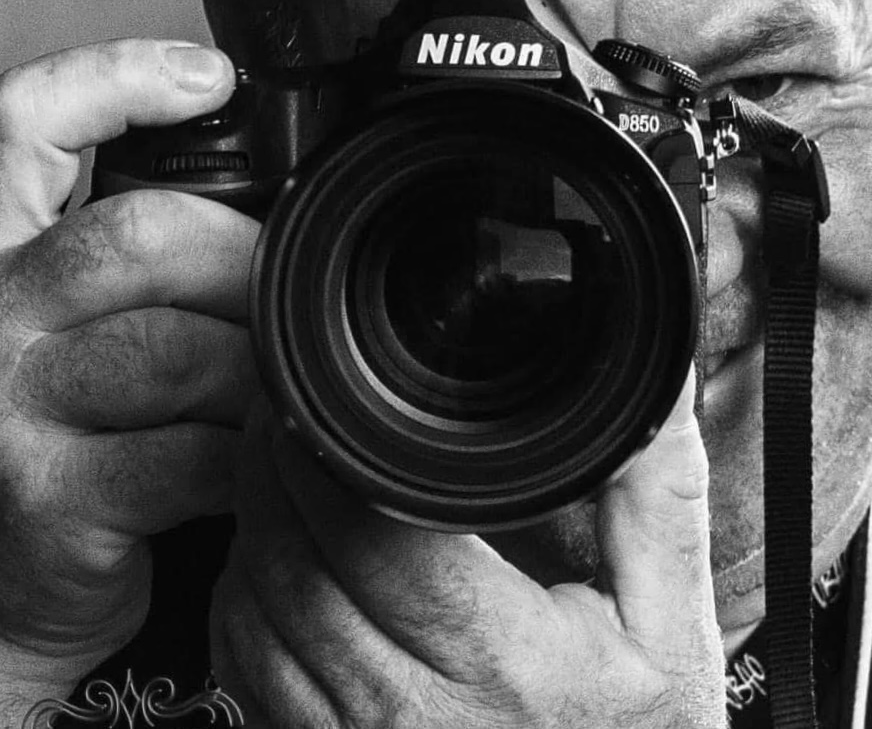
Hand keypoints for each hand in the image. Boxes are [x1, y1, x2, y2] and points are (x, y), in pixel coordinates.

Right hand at [0, 40, 261, 715]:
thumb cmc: (60, 444)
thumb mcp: (73, 335)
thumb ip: (134, 272)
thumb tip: (258, 224)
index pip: (25, 126)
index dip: (115, 80)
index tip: (212, 79)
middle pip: (133, 239)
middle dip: (240, 262)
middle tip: (287, 297)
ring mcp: (6, 408)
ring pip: (175, 350)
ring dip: (256, 370)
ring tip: (285, 385)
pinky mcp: (46, 499)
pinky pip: (188, 456)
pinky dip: (250, 455)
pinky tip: (268, 460)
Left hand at [211, 373, 725, 727]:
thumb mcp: (671, 627)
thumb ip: (657, 499)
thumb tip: (655, 391)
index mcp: (498, 662)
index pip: (369, 529)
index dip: (329, 447)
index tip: (329, 390)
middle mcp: (407, 715)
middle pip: (292, 560)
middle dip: (273, 465)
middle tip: (289, 406)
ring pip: (255, 610)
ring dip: (252, 524)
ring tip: (276, 464)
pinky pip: (243, 670)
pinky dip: (242, 599)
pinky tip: (269, 556)